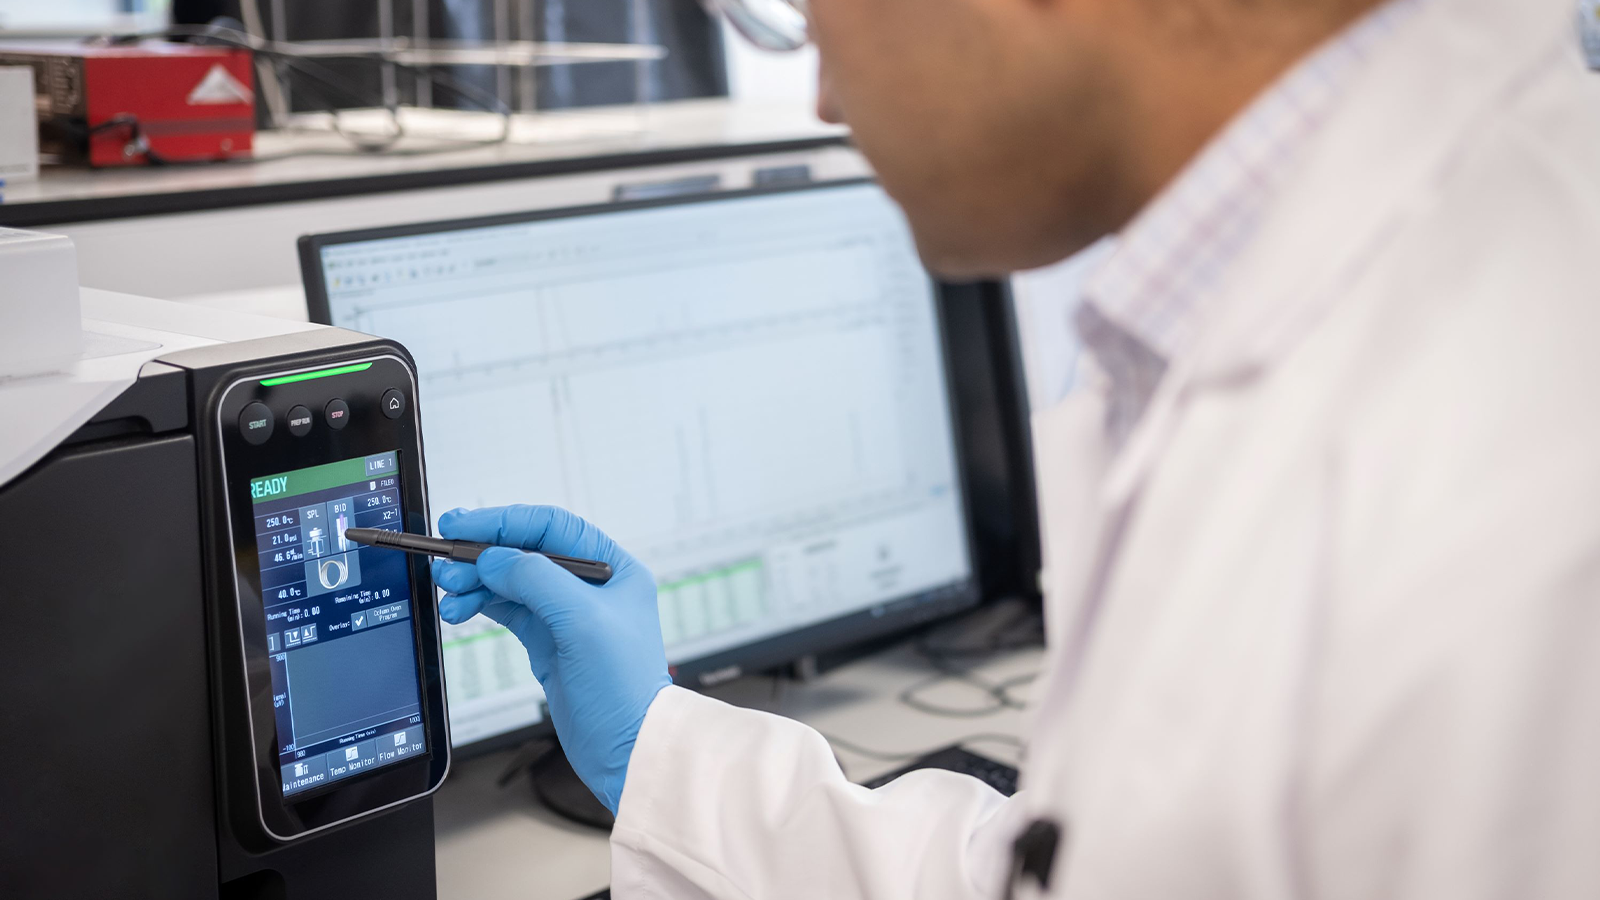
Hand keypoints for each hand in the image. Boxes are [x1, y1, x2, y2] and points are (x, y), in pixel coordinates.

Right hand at [431, 505, 671, 812]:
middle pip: (526, 551)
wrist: (626, 750)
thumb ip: (537, 579)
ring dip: (476, 581)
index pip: (551, 527)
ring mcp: (567, 613)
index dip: (504, 522)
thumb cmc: (625, 688)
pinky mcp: (548, 640)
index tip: (462, 525)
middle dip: (482, 554)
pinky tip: (460, 608)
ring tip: (449, 592)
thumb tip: (494, 558)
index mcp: (613, 568)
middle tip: (446, 562)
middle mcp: (591, 586)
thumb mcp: (583, 621)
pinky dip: (481, 604)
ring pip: (511, 580)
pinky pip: (507, 609)